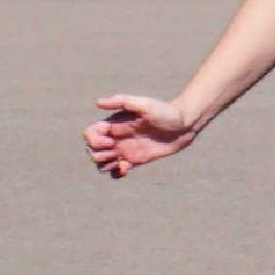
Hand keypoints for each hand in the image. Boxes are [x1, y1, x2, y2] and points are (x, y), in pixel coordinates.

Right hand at [85, 94, 202, 179]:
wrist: (184, 126)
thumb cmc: (166, 112)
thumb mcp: (145, 104)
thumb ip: (122, 101)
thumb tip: (97, 102)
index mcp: (114, 124)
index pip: (90, 134)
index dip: (94, 140)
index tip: (110, 142)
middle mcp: (116, 137)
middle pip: (92, 150)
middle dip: (98, 155)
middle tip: (115, 153)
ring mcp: (124, 149)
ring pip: (101, 162)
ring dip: (105, 166)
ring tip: (122, 163)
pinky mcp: (134, 160)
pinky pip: (116, 170)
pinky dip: (116, 173)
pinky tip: (126, 169)